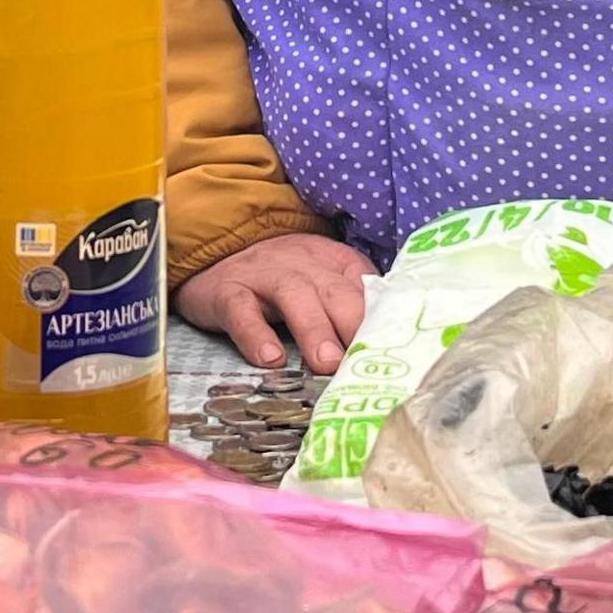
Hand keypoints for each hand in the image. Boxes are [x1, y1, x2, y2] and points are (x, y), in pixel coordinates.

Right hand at [175, 232, 368, 373]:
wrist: (215, 249)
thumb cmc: (280, 278)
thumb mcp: (320, 280)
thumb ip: (352, 304)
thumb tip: (387, 344)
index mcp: (333, 261)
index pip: (365, 288)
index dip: (381, 319)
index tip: (396, 349)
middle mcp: (303, 264)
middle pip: (335, 291)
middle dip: (353, 323)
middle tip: (364, 360)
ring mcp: (264, 276)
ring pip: (294, 296)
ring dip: (314, 329)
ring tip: (327, 363)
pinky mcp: (228, 292)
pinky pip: (242, 311)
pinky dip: (255, 335)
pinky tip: (269, 359)